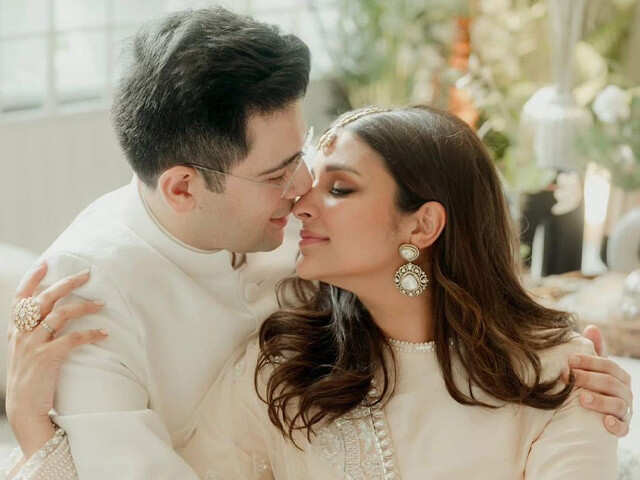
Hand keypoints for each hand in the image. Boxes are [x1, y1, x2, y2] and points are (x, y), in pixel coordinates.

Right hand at [6, 262, 107, 457]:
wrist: (24, 409)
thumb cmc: (31, 378)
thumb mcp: (25, 351)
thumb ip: (33, 331)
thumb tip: (52, 312)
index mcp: (16, 330)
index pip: (20, 298)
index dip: (32, 279)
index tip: (46, 263)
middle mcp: (22, 334)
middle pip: (44, 299)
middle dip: (66, 283)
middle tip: (87, 274)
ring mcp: (33, 345)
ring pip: (60, 314)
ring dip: (84, 306)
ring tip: (102, 303)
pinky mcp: (46, 358)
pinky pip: (72, 338)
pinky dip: (90, 333)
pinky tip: (103, 333)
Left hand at [568, 325, 632, 436]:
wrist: (592, 415)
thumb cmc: (592, 385)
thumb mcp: (592, 368)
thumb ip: (594, 350)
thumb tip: (592, 328)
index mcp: (619, 376)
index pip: (609, 365)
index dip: (589, 362)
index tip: (569, 360)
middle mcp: (625, 392)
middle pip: (611, 383)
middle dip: (589, 379)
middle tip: (569, 377)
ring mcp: (625, 411)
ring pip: (618, 404)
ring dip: (600, 401)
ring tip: (581, 398)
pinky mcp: (622, 428)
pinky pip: (623, 428)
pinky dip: (616, 425)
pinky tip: (605, 422)